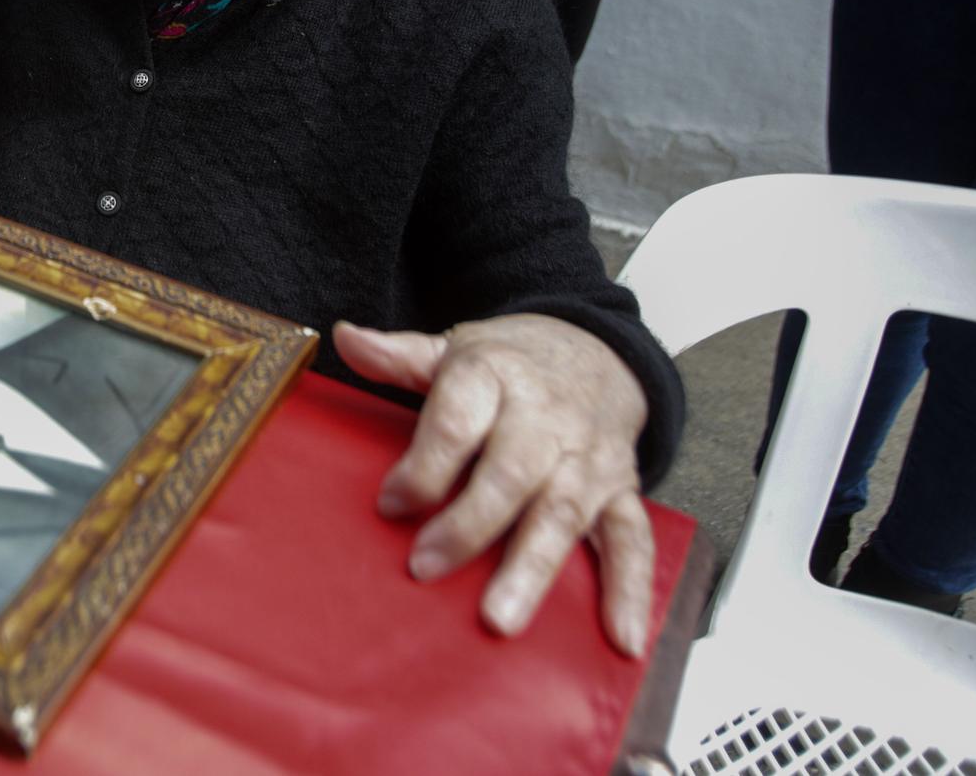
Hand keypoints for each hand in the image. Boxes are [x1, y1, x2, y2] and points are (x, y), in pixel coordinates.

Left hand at [333, 314, 653, 656]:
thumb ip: (399, 357)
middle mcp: (545, 419)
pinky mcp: (619, 491)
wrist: (596, 351)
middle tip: (424, 567)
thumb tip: (344, 337)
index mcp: (495, 377)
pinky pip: (630, 540)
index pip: (458, 419)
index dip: (424, 463)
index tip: (390, 502)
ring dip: (532, 568)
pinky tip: (621, 636)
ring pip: (563, 513)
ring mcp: (586, 459)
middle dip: (469, 524)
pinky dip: (629, 589)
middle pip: (510, 472)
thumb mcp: (453, 350)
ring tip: (499, 618)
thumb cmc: (510, 364)